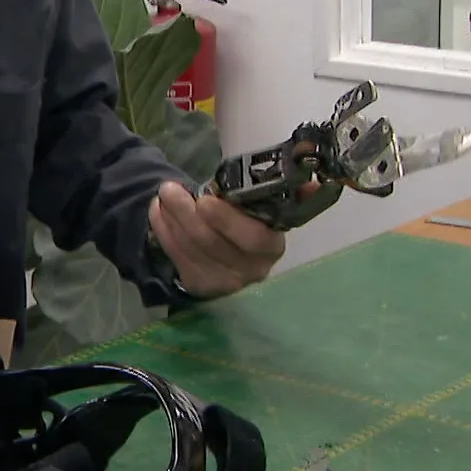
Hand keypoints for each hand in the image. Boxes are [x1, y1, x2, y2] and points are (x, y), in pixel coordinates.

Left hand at [148, 179, 286, 298]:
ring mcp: (224, 282)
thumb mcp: (264, 204)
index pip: (253, 238)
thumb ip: (288, 193)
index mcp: (272, 246)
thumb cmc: (246, 217)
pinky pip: (176, 256)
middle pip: (211, 242)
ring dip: (171, 216)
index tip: (206, 198)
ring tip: (164, 193)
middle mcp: (252, 271)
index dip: (227, 220)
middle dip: (186, 211)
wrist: (227, 248)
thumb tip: (313, 183)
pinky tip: (158, 211)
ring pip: (190, 247)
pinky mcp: (199, 286)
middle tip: (169, 187)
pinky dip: (163, 230)